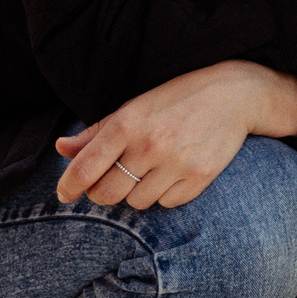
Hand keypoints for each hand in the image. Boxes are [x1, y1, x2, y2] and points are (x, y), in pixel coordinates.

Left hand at [53, 61, 296, 208]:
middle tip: (112, 181)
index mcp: (127, 123)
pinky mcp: (200, 177)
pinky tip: (173, 173)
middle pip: (107, 194)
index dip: (68, 186)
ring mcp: (177, 163)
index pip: (85, 167)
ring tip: (150, 171)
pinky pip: (167, 204)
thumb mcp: (134, 107)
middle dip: (102, 193)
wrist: (235, 94)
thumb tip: (61, 148)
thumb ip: (96, 132)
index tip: (64, 195)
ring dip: (137, 192)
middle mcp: (150, 145)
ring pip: (137, 202)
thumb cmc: (176, 99)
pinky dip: (164, 195)